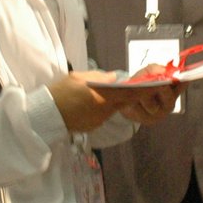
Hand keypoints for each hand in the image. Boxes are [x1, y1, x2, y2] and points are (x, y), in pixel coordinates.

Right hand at [53, 69, 178, 132]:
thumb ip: (99, 77)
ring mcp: (99, 120)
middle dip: (132, 94)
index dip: (145, 89)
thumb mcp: (78, 78)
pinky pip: (103, 114)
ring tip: (110, 91)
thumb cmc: (59, 93)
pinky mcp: (93, 125)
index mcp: (103, 97)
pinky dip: (103, 107)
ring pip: (113, 108)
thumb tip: (112, 78)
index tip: (158, 85)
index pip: (130, 93)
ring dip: (115, 100)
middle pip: (124, 101)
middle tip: (139, 85)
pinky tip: (94, 102)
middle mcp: (105, 110)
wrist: (45, 116)